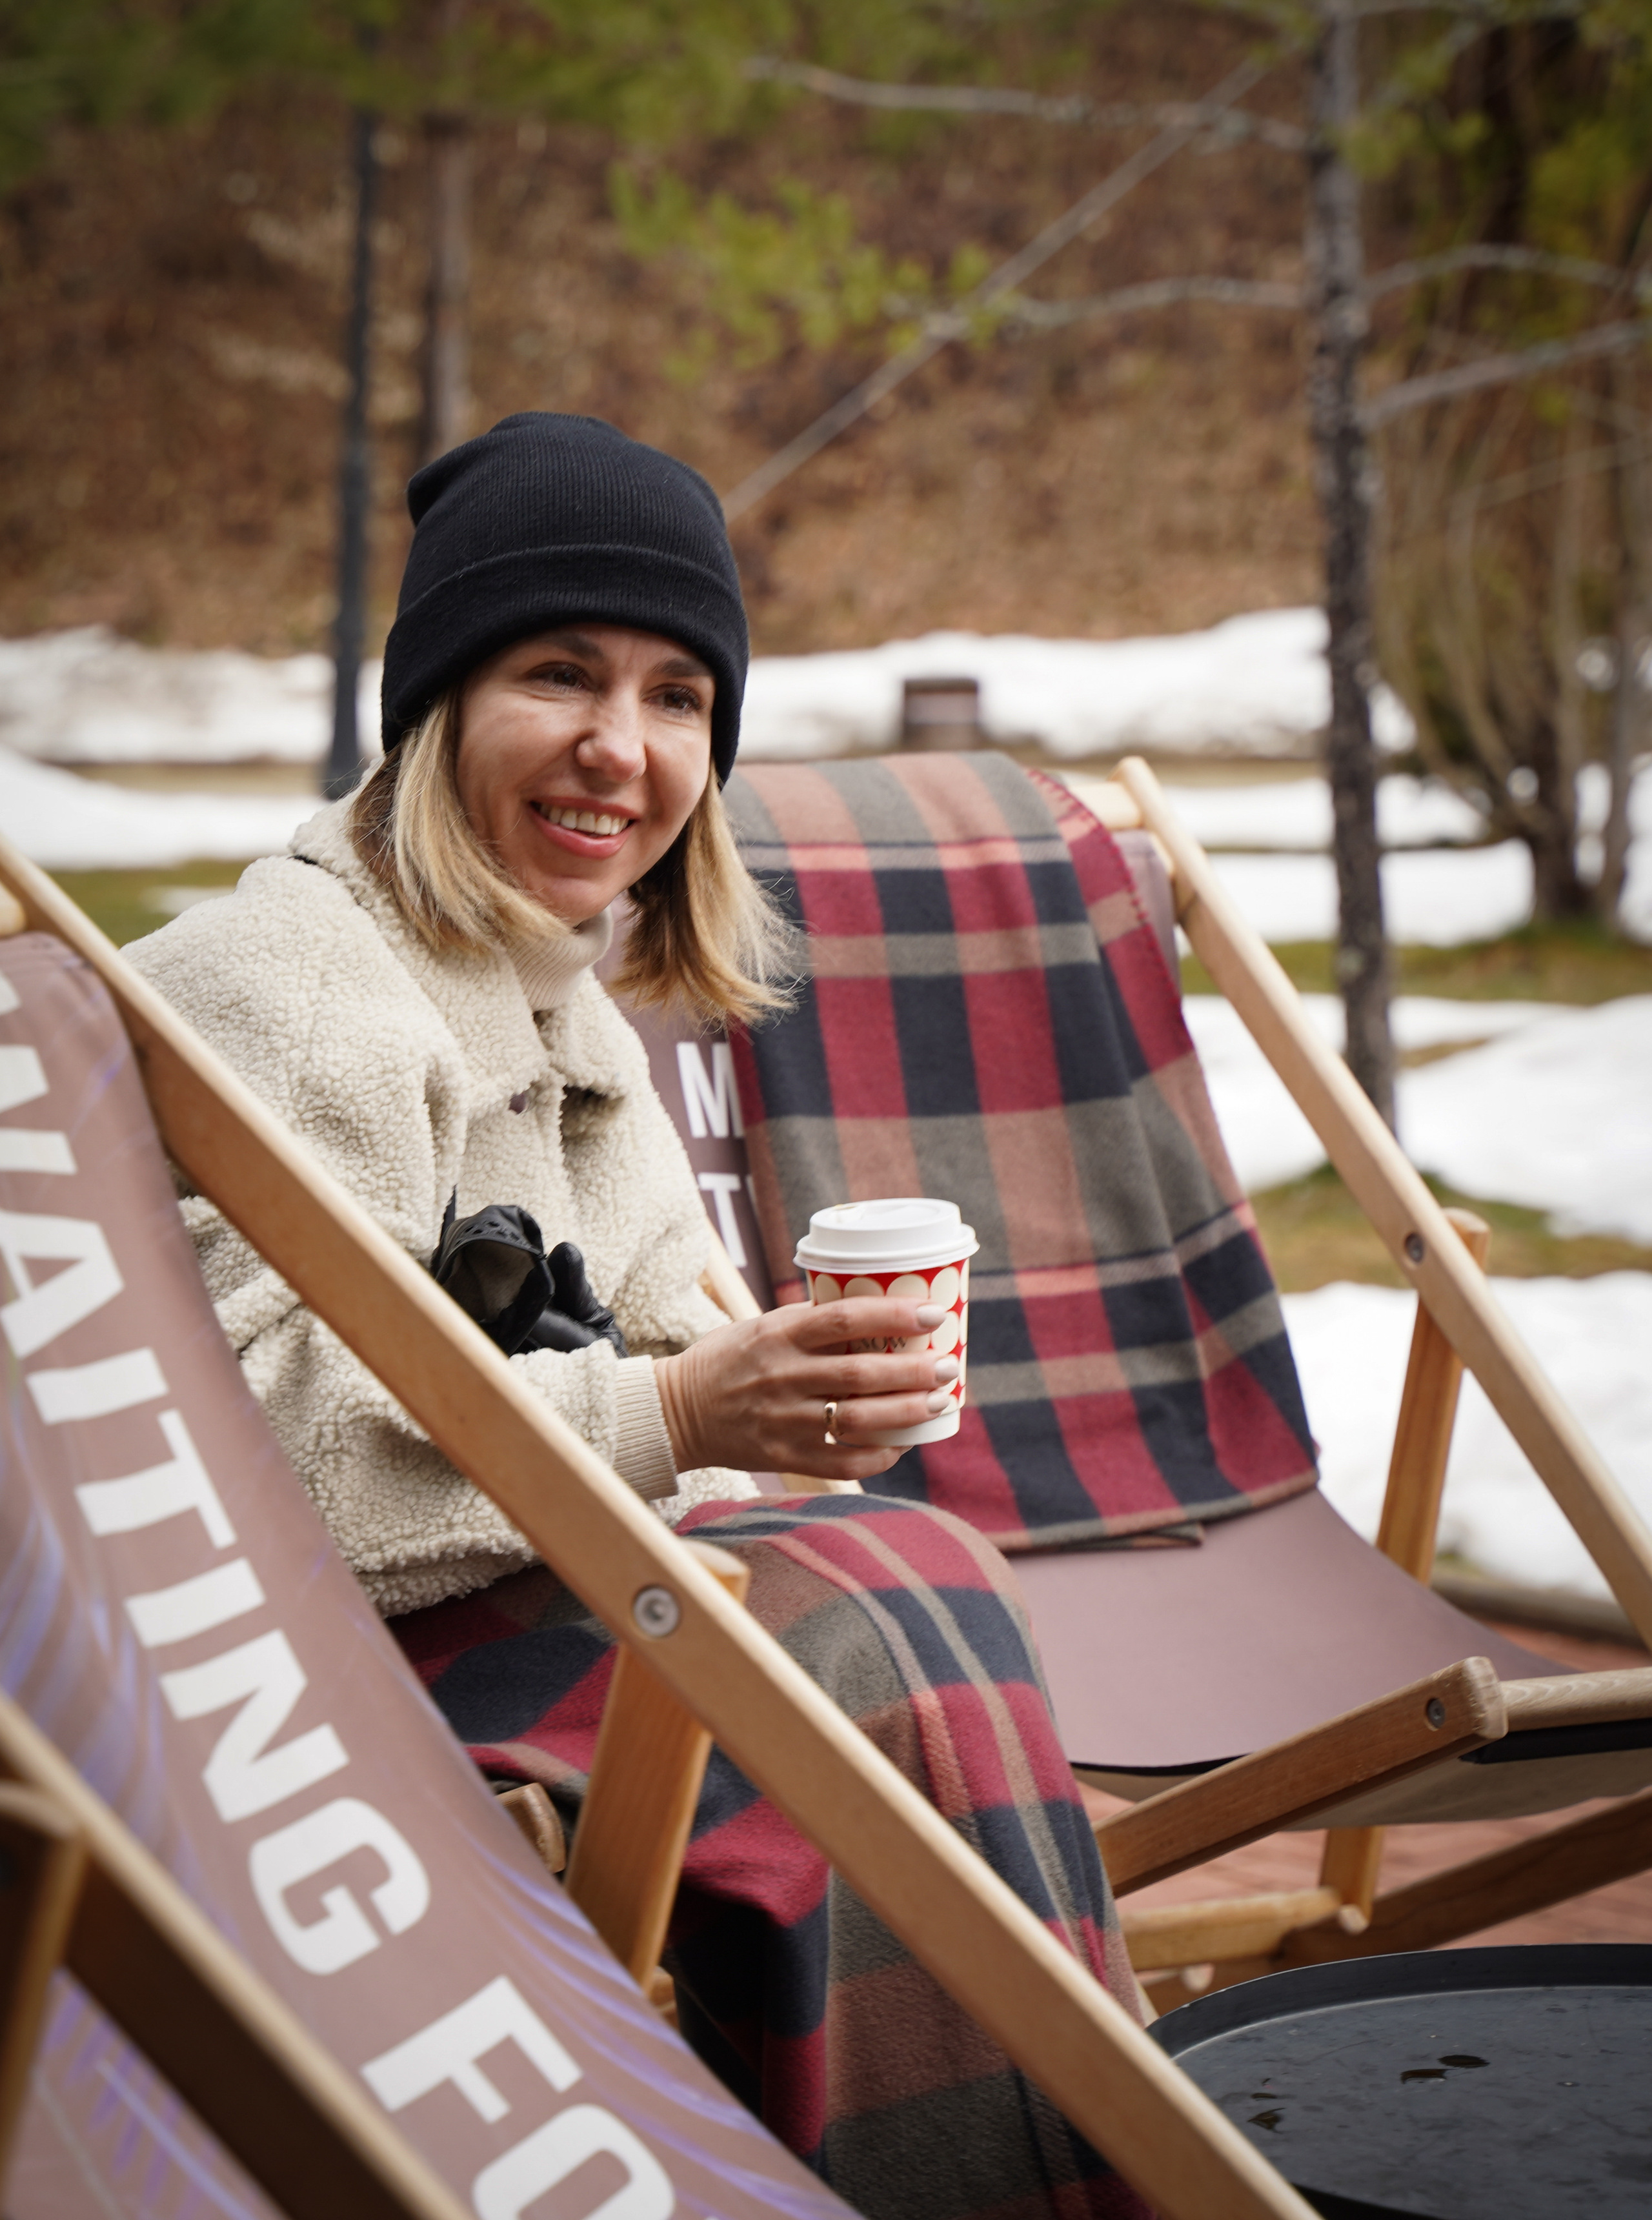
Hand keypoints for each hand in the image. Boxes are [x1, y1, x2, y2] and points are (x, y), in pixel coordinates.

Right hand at [654, 1298, 958, 1482]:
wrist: (677, 1411)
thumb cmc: (729, 1360)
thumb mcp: (763, 1326)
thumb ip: (811, 1323)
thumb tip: (880, 1312)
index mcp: (777, 1334)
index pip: (844, 1319)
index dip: (892, 1315)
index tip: (932, 1314)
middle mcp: (781, 1376)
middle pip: (860, 1374)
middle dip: (913, 1371)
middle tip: (948, 1366)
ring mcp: (782, 1420)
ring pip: (857, 1420)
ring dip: (906, 1413)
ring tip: (939, 1403)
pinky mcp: (782, 1456)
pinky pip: (841, 1463)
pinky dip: (877, 1457)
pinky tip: (901, 1446)